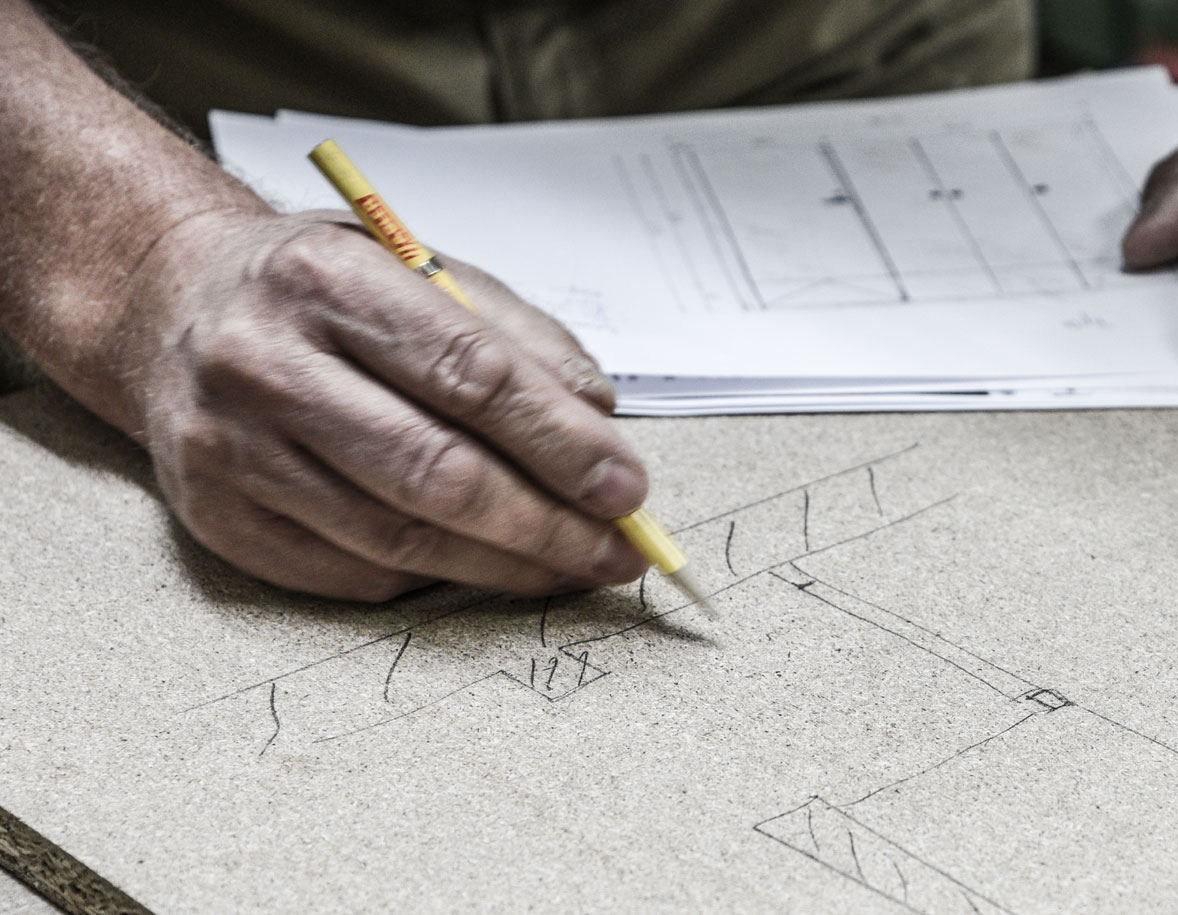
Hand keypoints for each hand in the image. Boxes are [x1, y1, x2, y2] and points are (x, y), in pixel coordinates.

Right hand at [122, 209, 648, 599]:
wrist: (171, 307)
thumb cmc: (323, 292)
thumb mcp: (422, 271)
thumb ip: (519, 339)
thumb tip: (600, 422)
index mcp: (329, 281)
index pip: (469, 375)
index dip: (560, 443)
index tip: (627, 488)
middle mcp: (264, 362)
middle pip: (436, 471)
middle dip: (548, 524)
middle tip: (617, 550)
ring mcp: (230, 447)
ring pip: (398, 537)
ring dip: (505, 566)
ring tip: (571, 568)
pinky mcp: (216, 516)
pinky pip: (351, 572)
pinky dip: (433, 577)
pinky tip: (483, 566)